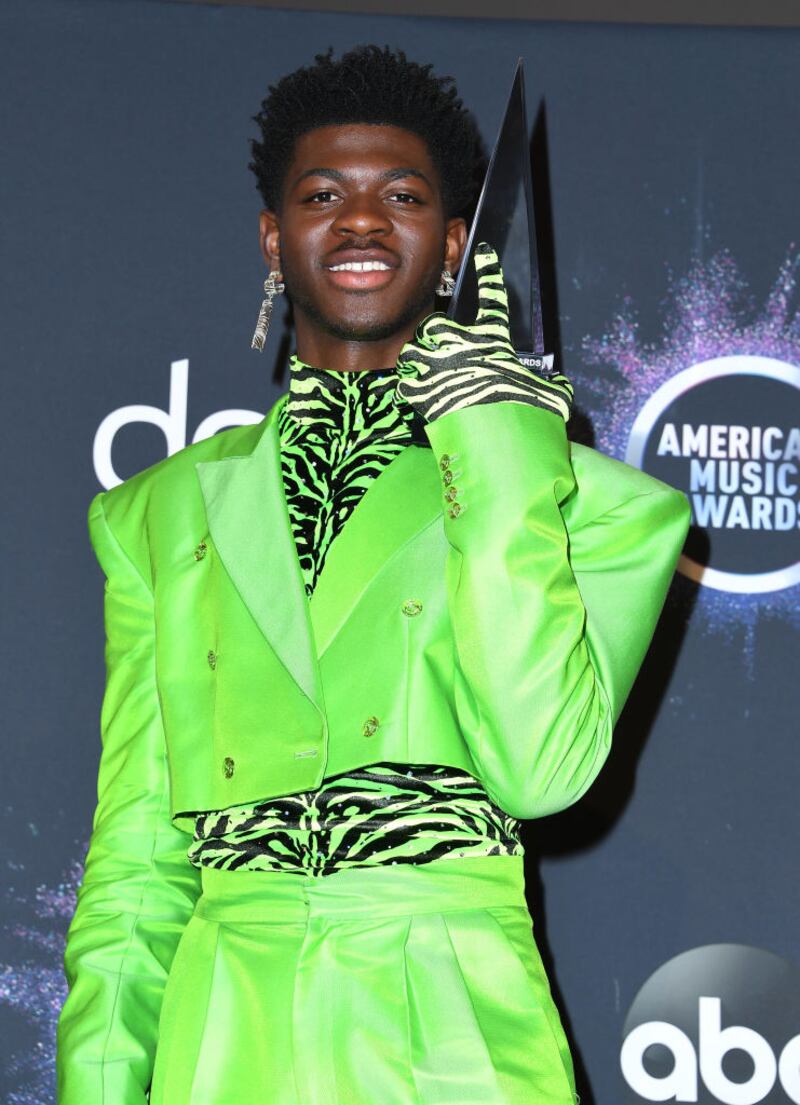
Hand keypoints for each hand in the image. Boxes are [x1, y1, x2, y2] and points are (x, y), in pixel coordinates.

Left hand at [395, 242, 572, 422]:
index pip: (494, 297)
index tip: (484, 252)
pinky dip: (410, 389)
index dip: (490, 272)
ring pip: (413, 350)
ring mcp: (436, 364)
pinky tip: (419, 397)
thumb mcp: (551, 396)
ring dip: (418, 361)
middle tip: (442, 352)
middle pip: (435, 325)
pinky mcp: (419, 388)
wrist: (493, 436)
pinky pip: (405, 381)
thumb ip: (554, 387)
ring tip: (428, 375)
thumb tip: (561, 387)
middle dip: (435, 337)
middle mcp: (460, 344)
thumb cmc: (523, 413)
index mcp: (493, 340)